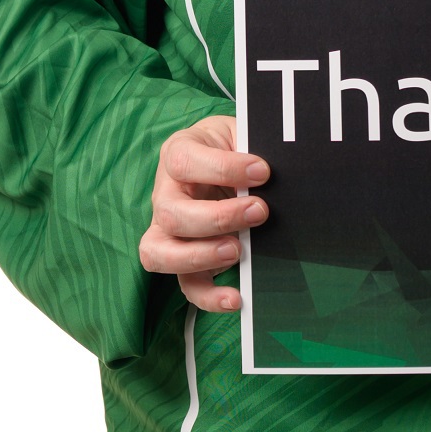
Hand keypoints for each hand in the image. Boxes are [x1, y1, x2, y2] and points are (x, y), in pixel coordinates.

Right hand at [138, 114, 270, 312]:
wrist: (226, 156)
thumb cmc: (232, 144)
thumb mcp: (239, 133)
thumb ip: (250, 148)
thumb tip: (271, 174)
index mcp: (178, 153)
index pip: (184, 162)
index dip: (222, 168)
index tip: (262, 171)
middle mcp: (165, 193)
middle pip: (171, 213)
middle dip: (217, 217)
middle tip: (259, 211)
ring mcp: (167, 229)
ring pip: (160, 252)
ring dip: (199, 257)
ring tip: (237, 252)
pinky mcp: (183, 258)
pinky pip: (185, 284)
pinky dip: (208, 297)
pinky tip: (236, 298)